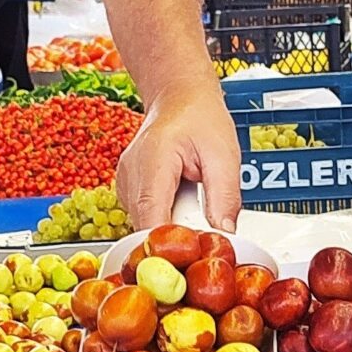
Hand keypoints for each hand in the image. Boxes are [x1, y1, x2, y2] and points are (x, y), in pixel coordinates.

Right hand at [114, 80, 241, 231]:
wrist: (180, 96)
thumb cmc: (200, 118)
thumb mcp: (224, 155)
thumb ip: (225, 197)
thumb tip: (225, 234)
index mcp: (151, 163)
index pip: (151, 221)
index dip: (171, 246)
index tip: (194, 255)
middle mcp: (130, 176)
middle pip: (147, 229)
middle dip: (177, 238)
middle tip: (206, 226)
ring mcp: (126, 184)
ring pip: (146, 226)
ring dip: (173, 225)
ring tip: (194, 200)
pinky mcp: (130, 190)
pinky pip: (147, 216)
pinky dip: (167, 216)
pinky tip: (182, 199)